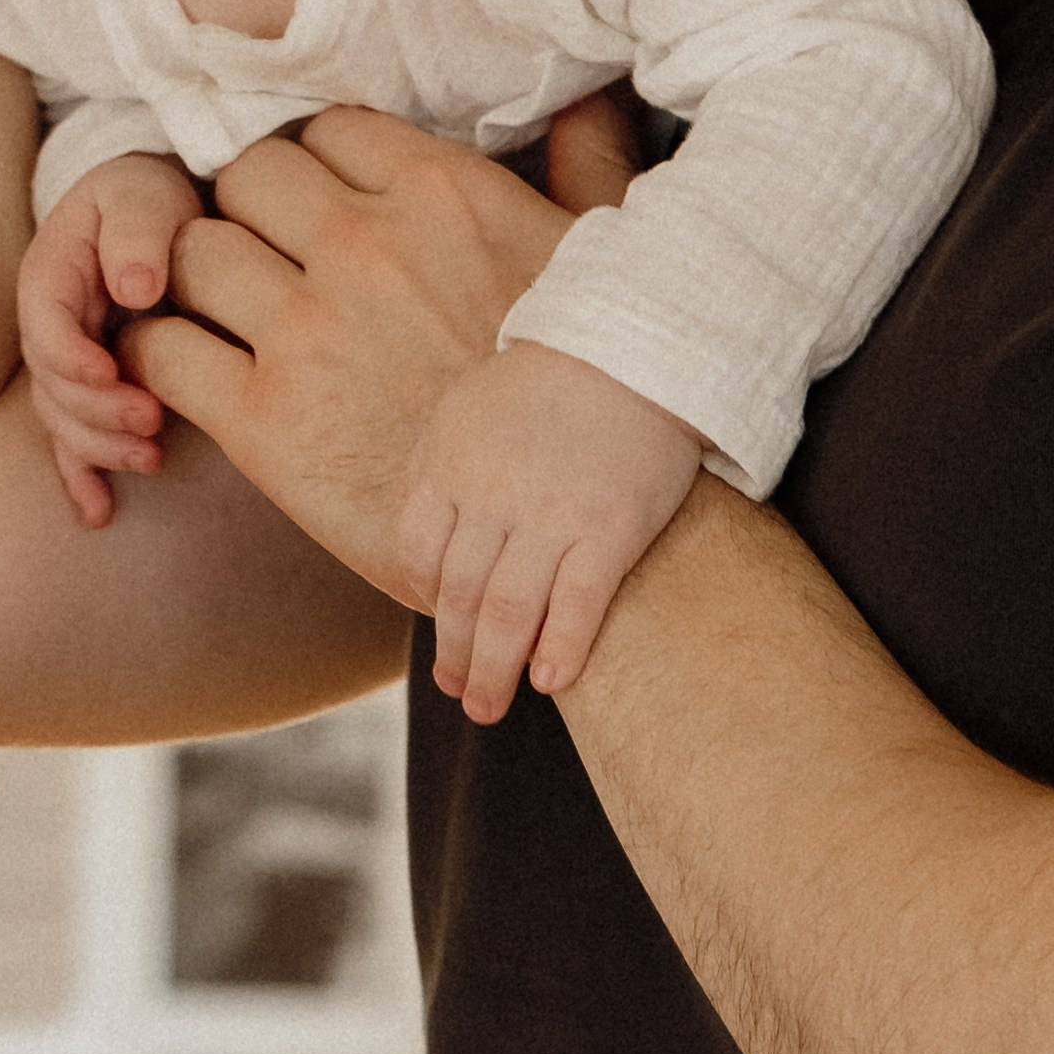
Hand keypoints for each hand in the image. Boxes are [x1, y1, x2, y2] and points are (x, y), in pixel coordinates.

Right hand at [17, 153, 202, 526]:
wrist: (152, 206)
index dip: (74, 359)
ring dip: (100, 446)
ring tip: (151, 459)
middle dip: (98, 411)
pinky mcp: (88, 388)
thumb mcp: (142, 196)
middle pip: (52, 384)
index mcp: (51, 275)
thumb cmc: (147, 196)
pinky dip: (82, 476)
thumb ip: (137, 234)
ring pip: (63, 419)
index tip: (114, 376)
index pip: (46, 326)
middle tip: (152, 422)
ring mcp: (65, 361)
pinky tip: (99, 511)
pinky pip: (72, 438)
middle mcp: (48, 325)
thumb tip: (134, 288)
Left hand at [120, 107, 573, 591]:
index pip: (326, 128)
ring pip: (190, 252)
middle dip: (249, 210)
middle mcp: (365, 246)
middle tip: (264, 255)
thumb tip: (589, 101)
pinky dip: (156, 352)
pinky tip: (184, 365)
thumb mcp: (602, 258)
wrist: (569, 532)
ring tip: (219, 309)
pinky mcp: (264, 422)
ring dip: (196, 275)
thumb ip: (587, 164)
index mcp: (442, 193)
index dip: (315, 165)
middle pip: (247, 177)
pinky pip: (163, 350)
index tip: (320, 203)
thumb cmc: (596, 396)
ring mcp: (307, 331)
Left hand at [399, 341, 703, 723]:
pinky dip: (562, 648)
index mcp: (452, 465)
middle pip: (461, 595)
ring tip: (489, 706)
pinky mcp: (611, 527)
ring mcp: (554, 514)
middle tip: (461, 694)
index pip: (419, 554)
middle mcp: (495, 495)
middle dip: (457, 656)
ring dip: (495, 670)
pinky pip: (579, 603)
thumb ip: (439, 471)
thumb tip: (425, 545)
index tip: (440, 629)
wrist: (634, 347)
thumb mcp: (467, 411)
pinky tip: (551, 682)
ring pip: (510, 611)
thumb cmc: (548, 382)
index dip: (425, 602)